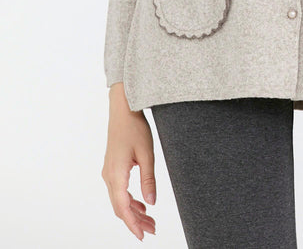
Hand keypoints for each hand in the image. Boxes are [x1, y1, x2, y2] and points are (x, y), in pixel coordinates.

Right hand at [102, 82, 156, 240]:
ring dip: (133, 211)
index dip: (133, 224)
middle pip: (120, 207)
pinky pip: (118, 190)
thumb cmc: (134, 127)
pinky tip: (141, 204)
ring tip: (149, 220)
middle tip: (152, 229)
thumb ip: (148, 179)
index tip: (143, 236)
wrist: (123, 109)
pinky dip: (129, 200)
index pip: (123, 207)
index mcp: (116, 174)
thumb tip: (151, 203)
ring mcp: (109, 171)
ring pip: (119, 200)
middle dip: (135, 221)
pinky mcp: (112, 167)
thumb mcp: (147, 153)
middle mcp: (109, 176)